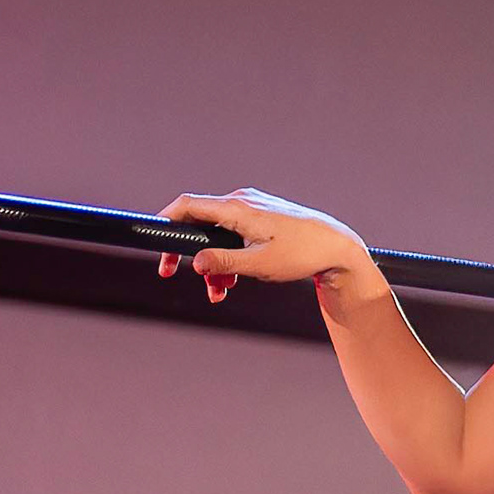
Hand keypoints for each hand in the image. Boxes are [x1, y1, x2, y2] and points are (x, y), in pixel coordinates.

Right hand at [155, 188, 376, 305]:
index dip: (166, 222)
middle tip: (172, 273)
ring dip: (212, 261)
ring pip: (217, 234)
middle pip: (200, 222)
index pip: (188, 205)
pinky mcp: (262, 218)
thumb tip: (194, 263)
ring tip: (219, 291)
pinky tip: (233, 280)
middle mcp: (242, 201)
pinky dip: (228, 256)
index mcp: (238, 208)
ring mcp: (252, 208)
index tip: (155, 243)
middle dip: (189, 252)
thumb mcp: (259, 264)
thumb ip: (223, 263)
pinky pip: (233, 235)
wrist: (338, 248)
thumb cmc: (303, 254)